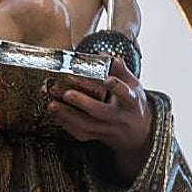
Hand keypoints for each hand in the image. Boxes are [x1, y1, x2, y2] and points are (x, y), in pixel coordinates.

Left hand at [49, 57, 151, 180]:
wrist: (139, 133)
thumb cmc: (133, 104)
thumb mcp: (134, 85)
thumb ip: (120, 70)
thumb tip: (103, 54)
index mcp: (131, 103)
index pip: (126, 94)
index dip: (117, 87)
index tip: (107, 79)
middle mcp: (120, 118)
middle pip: (101, 112)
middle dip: (83, 103)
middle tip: (67, 93)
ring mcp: (109, 130)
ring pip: (87, 126)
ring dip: (68, 115)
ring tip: (53, 104)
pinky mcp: (98, 137)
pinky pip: (81, 134)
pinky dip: (66, 125)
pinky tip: (56, 114)